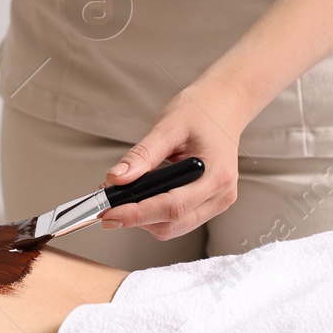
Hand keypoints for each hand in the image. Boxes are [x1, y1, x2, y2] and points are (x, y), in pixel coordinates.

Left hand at [98, 81, 250, 240]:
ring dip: (143, 218)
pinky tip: (142, 196)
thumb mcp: (168, 126)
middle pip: (171, 224)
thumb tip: (116, 179)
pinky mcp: (210, 204)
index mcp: (216, 174)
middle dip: (136, 218)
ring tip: (123, 194)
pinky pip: (178, 220)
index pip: (172, 207)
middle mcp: (221, 194)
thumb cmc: (201, 111)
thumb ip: (142, 154)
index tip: (108, 213)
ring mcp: (217, 202)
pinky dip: (154, 214)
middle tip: (107, 203)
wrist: (225, 105)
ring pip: (173, 227)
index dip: (137, 214)